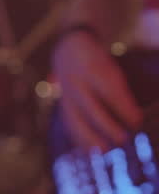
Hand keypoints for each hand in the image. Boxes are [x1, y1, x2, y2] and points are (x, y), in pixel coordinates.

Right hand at [52, 29, 142, 149]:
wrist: (68, 49)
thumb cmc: (98, 61)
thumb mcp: (109, 67)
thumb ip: (119, 90)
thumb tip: (134, 119)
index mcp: (90, 68)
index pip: (107, 89)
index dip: (122, 106)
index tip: (137, 121)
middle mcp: (75, 81)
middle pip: (89, 105)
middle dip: (105, 124)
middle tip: (122, 139)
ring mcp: (66, 94)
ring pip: (74, 116)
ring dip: (89, 135)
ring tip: (104, 150)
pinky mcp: (62, 104)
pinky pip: (68, 122)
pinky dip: (77, 137)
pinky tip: (89, 151)